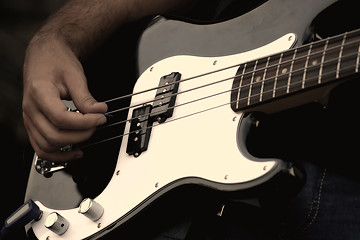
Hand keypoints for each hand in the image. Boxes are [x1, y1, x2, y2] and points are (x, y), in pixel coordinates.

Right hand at [22, 37, 106, 161]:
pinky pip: (41, 147)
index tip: (101, 117)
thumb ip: (86, 97)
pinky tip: (74, 151)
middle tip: (97, 125)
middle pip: (54, 136)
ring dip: (70, 147)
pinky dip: (58, 154)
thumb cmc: (56, 61)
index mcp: (39, 93)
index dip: (85, 122)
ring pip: (46, 146)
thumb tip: (99, 112)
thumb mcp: (75, 75)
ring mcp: (30, 119)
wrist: (44, 56)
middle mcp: (30, 109)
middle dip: (81, 135)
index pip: (61, 118)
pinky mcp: (33, 124)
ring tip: (88, 137)